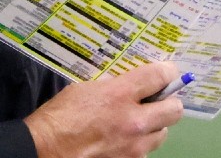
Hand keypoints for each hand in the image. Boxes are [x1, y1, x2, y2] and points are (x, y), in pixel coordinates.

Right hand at [24, 61, 185, 157]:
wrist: (46, 149)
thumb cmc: (60, 115)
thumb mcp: (86, 89)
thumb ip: (113, 87)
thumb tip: (132, 86)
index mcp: (120, 94)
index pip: (160, 76)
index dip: (168, 72)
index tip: (168, 73)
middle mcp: (134, 121)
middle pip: (174, 109)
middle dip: (168, 103)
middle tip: (157, 100)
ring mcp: (133, 146)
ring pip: (162, 134)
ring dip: (154, 126)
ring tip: (138, 123)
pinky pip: (145, 152)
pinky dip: (138, 145)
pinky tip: (123, 140)